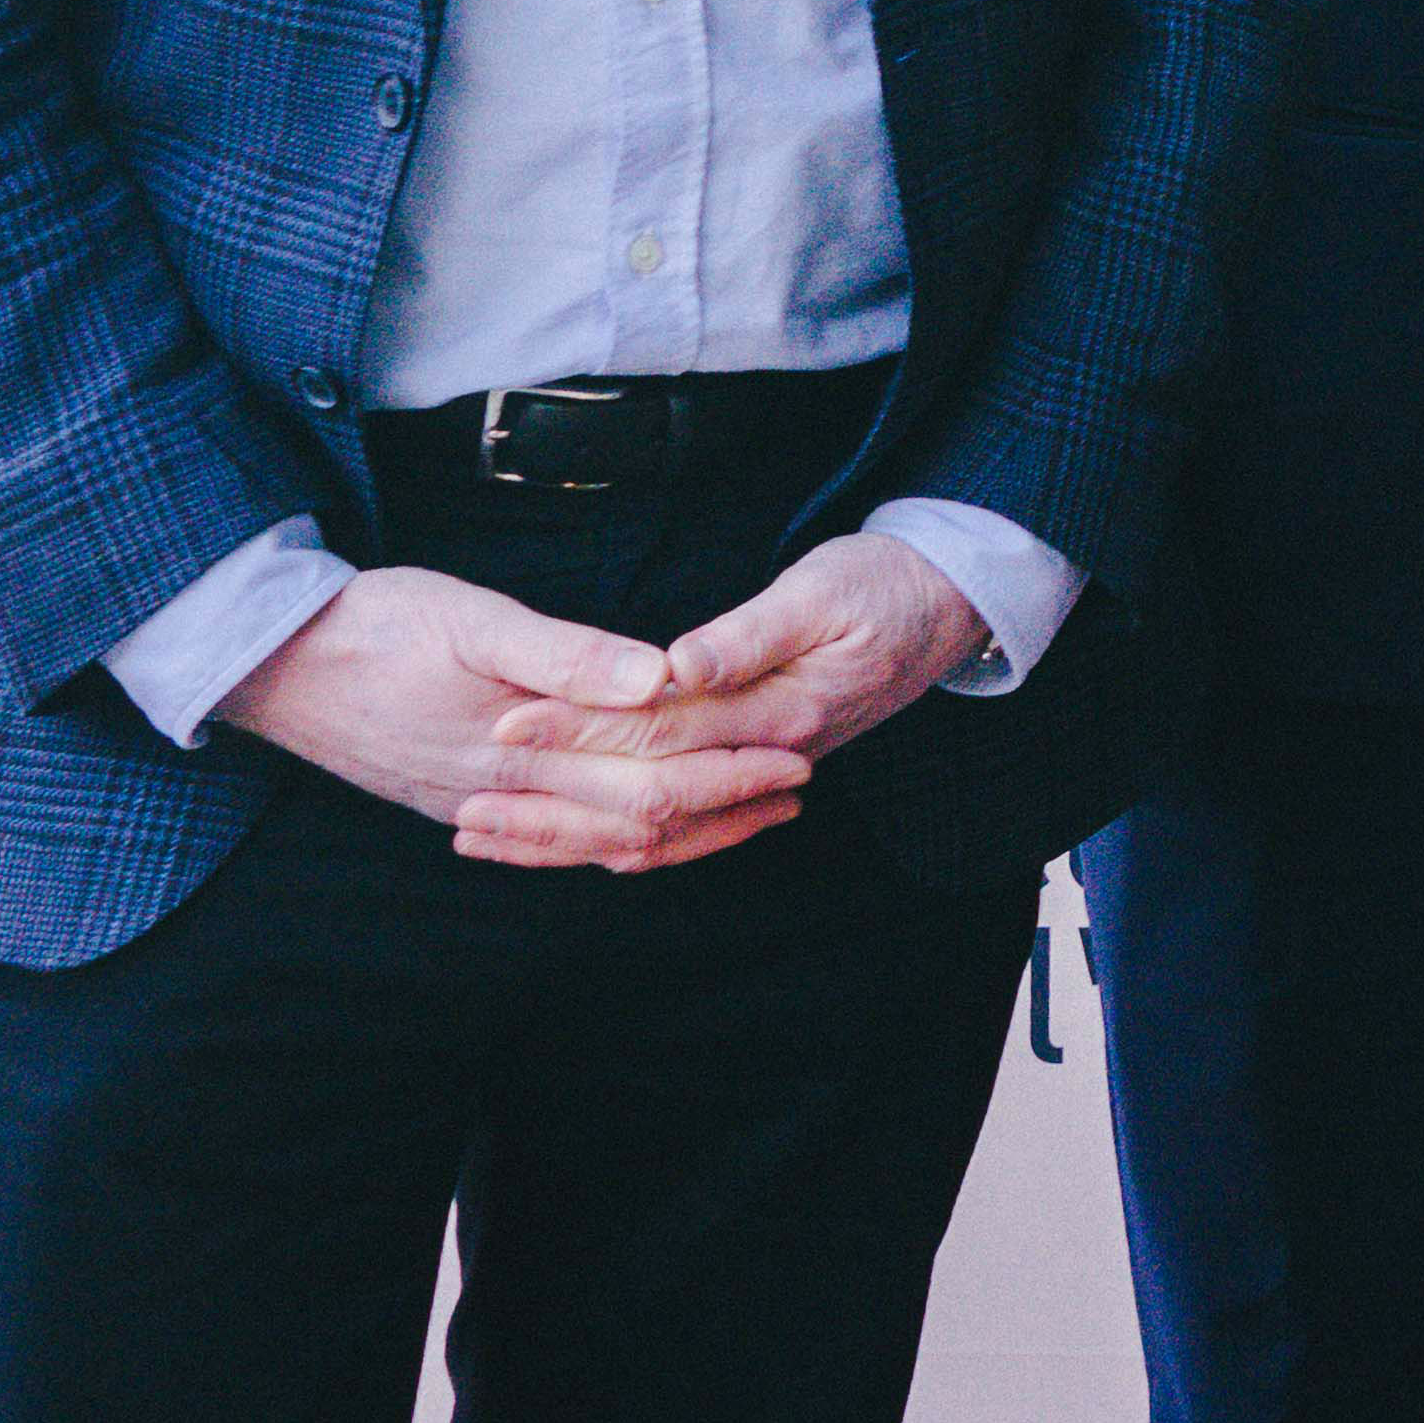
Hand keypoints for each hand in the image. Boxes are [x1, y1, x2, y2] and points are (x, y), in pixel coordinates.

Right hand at [214, 562, 808, 871]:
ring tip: (745, 815)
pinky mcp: (450, 800)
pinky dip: (606, 843)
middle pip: (637, 819)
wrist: (266, 663)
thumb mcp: (472, 618)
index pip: (652, 778)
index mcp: (519, 749)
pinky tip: (634, 837)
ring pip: (596, 841)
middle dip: (726, 804)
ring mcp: (473, 805)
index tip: (798, 752)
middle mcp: (503, 794)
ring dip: (679, 831)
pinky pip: (549, 840)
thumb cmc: (371, 625)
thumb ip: (568, 655)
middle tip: (799, 787)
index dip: (731, 768)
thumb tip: (660, 677)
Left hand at [492, 530, 991, 798]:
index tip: (504, 724)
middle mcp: (770, 757)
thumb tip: (677, 666)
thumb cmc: (886, 584)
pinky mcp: (762, 765)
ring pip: (662, 827)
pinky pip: (685, 821)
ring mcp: (768, 769)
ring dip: (576, 834)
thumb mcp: (822, 592)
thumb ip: (748, 635)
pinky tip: (573, 837)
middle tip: (469, 803)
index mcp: (778, 713)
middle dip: (554, 796)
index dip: (577, 728)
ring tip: (494, 838)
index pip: (657, 730)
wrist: (954, 606)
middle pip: (646, 789)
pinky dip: (622, 835)